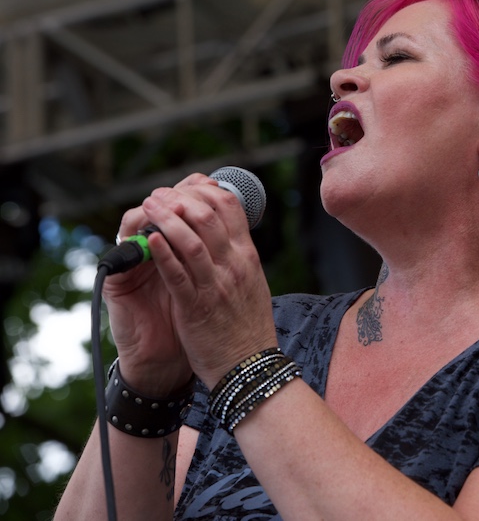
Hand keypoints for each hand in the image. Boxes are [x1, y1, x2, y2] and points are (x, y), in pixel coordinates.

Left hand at [105, 173, 277, 392]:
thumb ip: (237, 258)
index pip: (230, 207)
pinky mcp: (197, 306)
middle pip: (209, 215)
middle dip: (179, 198)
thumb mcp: (251, 283)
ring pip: (192, 239)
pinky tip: (150, 239)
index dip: (203, 191)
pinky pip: (178, 273)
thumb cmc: (247, 327)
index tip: (182, 190)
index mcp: (247, 256)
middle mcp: (235, 264)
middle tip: (158, 195)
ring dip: (166, 218)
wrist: (251, 367)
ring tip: (148, 206)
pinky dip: (163, 252)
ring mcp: (217, 284)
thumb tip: (223, 235)